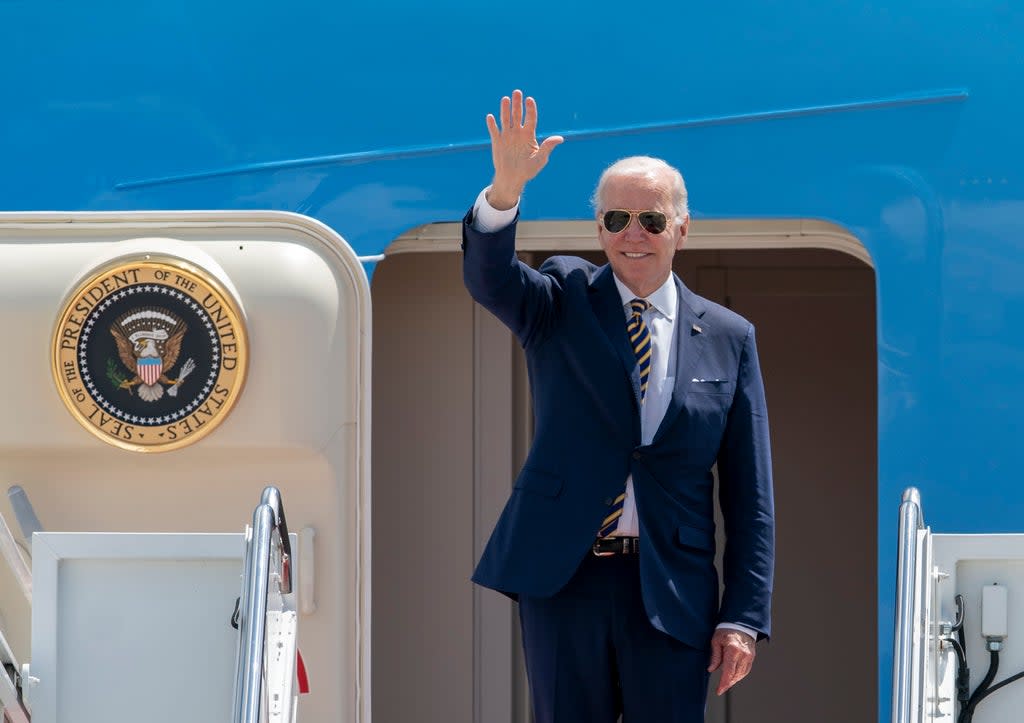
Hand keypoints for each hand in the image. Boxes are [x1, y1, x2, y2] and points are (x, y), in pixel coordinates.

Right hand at [485, 89, 562, 209]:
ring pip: (505, 119)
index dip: (530, 109)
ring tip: (505, 99)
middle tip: (517, 92)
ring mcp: (507, 136)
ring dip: (505, 109)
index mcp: (529, 135)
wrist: (512, 179)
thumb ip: (548, 147)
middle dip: (517, 104)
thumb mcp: (540, 159)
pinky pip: (494, 131)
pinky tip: (490, 117)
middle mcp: (518, 132)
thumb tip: (560, 138)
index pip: (530, 118)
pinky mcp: (497, 142)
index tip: (529, 99)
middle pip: (517, 115)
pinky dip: (492, 124)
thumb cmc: (528, 170)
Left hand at [707, 628, 755, 695]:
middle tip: (720, 688)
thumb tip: (711, 670)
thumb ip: (715, 656)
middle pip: (735, 675)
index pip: (728, 672)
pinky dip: (739, 675)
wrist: (740, 623)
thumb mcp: (716, 641)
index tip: (719, 690)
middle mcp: (743, 655)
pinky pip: (746, 670)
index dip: (723, 683)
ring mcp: (749, 656)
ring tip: (725, 683)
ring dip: (733, 680)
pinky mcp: (752, 657)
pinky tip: (733, 677)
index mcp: (733, 650)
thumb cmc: (725, 630)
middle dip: (727, 683)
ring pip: (741, 674)